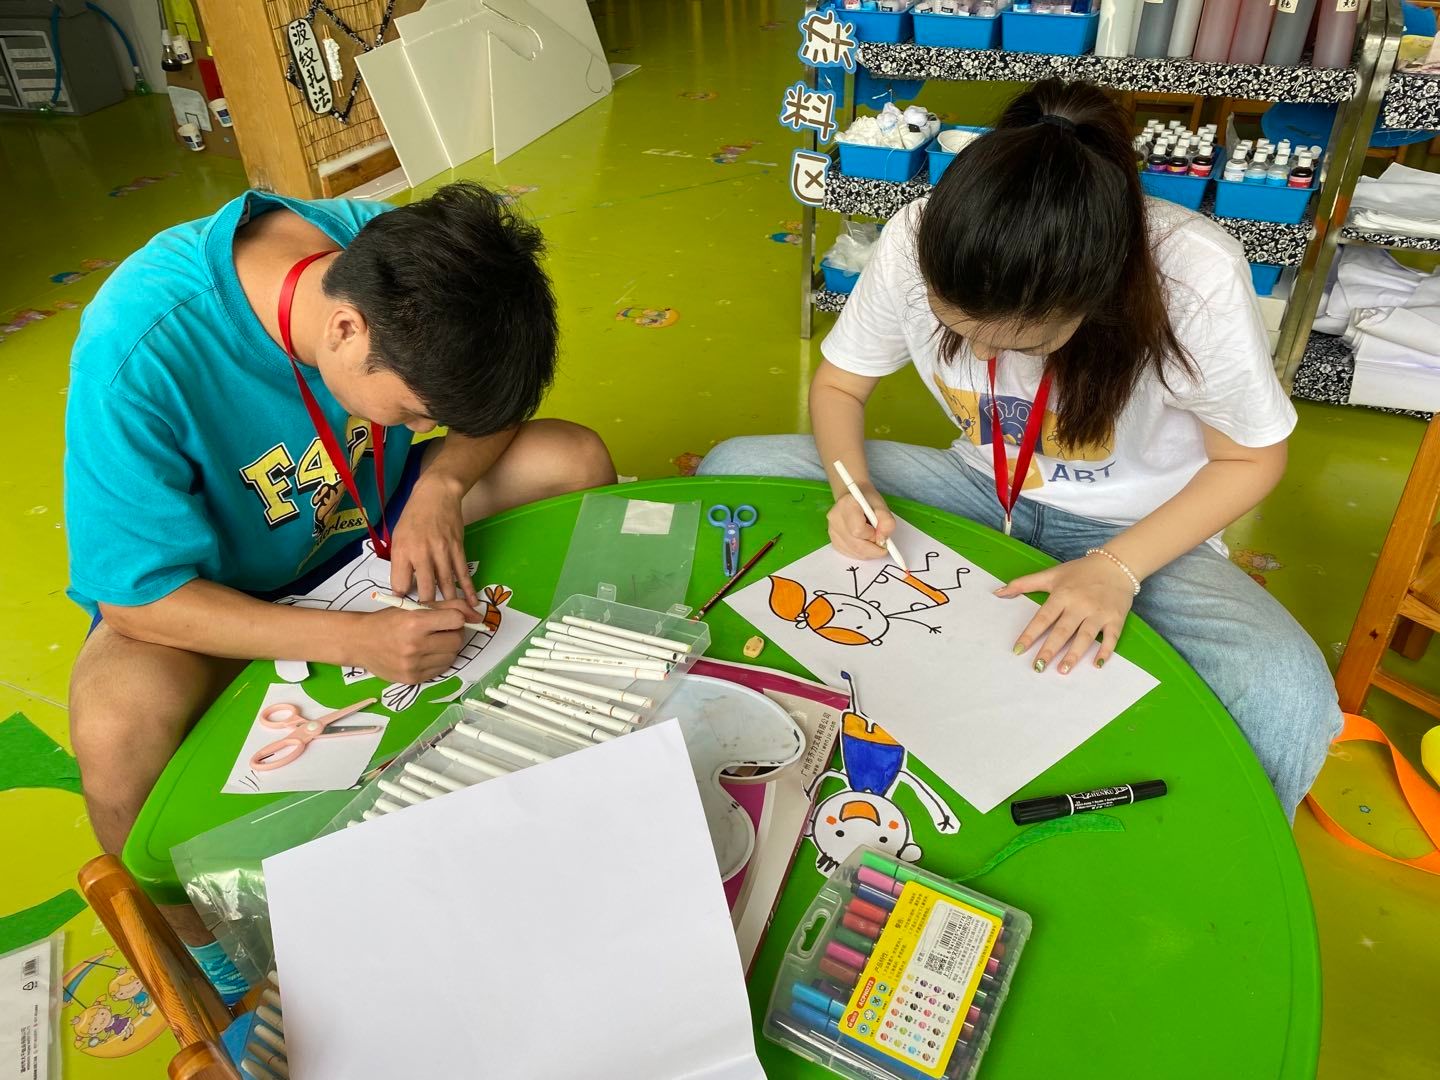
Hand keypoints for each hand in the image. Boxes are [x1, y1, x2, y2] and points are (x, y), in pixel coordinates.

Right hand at [349, 603, 471, 683]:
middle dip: (454, 634)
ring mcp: (413, 665)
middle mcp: (414, 645)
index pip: (456, 619)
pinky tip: (426, 654)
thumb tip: (478, 616)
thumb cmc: (388, 621)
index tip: (449, 619)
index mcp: (414, 622)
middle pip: (457, 640)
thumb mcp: (414, 607)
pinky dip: (439, 661)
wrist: (359, 642)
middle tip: (440, 631)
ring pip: (452, 656)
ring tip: (432, 643)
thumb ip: (448, 607)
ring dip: (447, 649)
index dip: (456, 618)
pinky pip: (441, 670)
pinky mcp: (412, 679)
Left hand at [388, 474, 479, 609]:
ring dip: (447, 602)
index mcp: (403, 551)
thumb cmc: (413, 517)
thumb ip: (400, 563)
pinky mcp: (457, 549)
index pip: (401, 585)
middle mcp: (422, 553)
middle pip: (426, 590)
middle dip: (427, 605)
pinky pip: (463, 574)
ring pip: (445, 585)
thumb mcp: (398, 538)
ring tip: (448, 616)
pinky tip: (471, 602)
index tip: (406, 606)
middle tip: (429, 615)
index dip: (403, 598)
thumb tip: (404, 587)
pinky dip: (467, 590)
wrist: (436, 495)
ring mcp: (442, 552)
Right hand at [827, 484, 894, 560]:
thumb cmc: (867, 500)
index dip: (873, 536)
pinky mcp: (833, 540)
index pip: (858, 530)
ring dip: (869, 552)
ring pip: (853, 551)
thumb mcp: (882, 506)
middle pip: (855, 545)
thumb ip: (887, 522)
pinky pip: (849, 553)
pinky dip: (861, 553)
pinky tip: (865, 543)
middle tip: (882, 544)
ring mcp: (832, 530)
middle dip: (873, 549)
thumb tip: (882, 540)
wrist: (853, 498)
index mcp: (846, 505)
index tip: (880, 533)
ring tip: (873, 540)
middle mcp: (835, 518)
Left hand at [995, 553, 1135, 673]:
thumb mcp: (1052, 574)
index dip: (1030, 634)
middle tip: (1038, 667)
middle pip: (1062, 631)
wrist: (1117, 564)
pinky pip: (1111, 638)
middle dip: (1049, 650)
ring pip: (1085, 636)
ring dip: (1074, 654)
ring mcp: (1099, 612)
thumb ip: (1024, 583)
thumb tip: (997, 593)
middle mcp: (1080, 605)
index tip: (1018, 650)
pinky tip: (1096, 665)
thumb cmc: (1081, 571)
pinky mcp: (1115, 618)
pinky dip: (1105, 651)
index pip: (1043, 618)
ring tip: (1062, 670)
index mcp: (1062, 594)